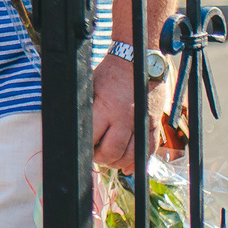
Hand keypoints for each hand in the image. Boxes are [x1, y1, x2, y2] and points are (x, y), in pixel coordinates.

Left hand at [90, 53, 176, 172]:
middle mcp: (125, 118)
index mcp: (106, 107)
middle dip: (101, 158)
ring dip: (118, 162)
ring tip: (109, 159)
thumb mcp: (91, 87)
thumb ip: (87, 110)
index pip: (93, 139)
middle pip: (112, 152)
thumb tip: (73, 128)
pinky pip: (149, 150)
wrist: (139, 60)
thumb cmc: (110, 74)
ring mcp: (142, 122)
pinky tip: (128, 168)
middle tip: (95, 155)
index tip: (82, 147)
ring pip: (131, 155)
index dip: (85, 148)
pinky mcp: (154, 123)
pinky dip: (138, 162)